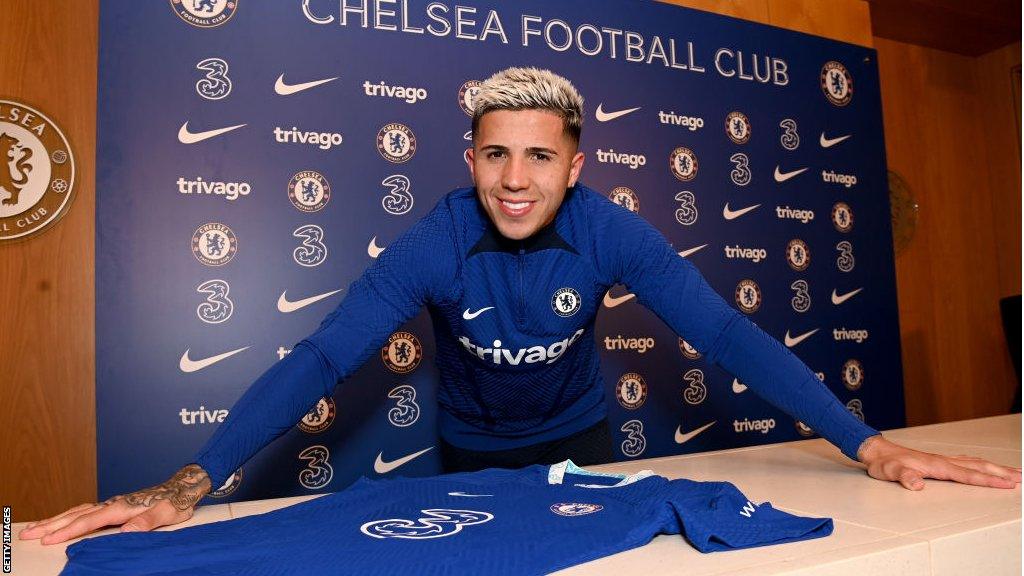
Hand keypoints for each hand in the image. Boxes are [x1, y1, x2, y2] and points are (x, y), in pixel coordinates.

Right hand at [18, 464, 211, 544]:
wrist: (181, 488)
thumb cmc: (175, 502)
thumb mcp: (166, 514)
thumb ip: (146, 522)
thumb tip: (126, 531)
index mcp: (120, 508)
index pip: (88, 522)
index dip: (68, 531)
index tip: (49, 540)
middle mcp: (111, 504)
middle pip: (75, 515)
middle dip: (50, 525)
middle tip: (28, 534)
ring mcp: (111, 504)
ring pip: (76, 511)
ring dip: (55, 520)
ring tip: (35, 528)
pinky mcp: (113, 506)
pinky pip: (84, 511)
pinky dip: (68, 516)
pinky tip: (61, 520)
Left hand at [857, 435, 1022, 489]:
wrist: (876, 451)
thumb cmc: (884, 463)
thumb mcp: (889, 472)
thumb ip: (903, 477)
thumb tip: (916, 484)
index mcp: (936, 465)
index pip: (968, 475)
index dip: (988, 480)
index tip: (1007, 484)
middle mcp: (942, 460)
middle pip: (978, 466)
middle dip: (1001, 472)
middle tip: (1021, 478)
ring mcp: (942, 459)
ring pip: (974, 463)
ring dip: (995, 467)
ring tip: (1012, 472)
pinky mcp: (938, 461)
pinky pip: (966, 462)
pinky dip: (981, 464)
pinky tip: (984, 466)